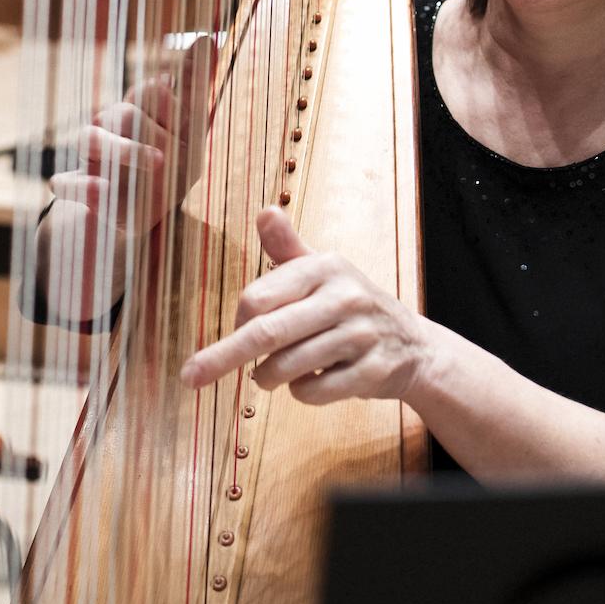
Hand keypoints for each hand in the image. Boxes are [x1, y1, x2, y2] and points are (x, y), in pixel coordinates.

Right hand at [47, 37, 212, 239]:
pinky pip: (64, 182)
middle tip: (173, 160)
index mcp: (137, 109)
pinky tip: (103, 189)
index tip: (186, 132)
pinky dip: (82, 186)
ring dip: (124, 150)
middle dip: (152, 135)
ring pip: (91, 138)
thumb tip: (206, 38)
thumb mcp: (189, 130)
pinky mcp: (75, 188)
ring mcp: (90, 158)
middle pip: (124, 114)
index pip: (151, 91)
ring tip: (159, 163)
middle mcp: (109, 128)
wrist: (140, 217)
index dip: (170, 109)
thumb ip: (193, 86)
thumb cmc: (170, 167)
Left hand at [179, 206, 434, 402]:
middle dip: (222, 357)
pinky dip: (301, 392)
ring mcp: (362, 336)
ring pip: (286, 367)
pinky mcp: (373, 372)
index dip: (237, 320)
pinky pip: (313, 391)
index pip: (258, 297)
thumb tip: (265, 211)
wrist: (413, 347)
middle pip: (267, 334)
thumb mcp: (321, 270)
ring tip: (272, 374)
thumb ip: (286, 246)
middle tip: (191, 375)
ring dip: (267, 377)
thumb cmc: (349, 305)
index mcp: (324, 268)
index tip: (236, 330)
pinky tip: (315, 379)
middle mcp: (344, 298)